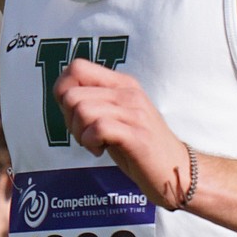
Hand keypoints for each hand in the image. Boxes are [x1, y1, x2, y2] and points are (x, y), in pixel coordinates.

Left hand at [54, 59, 191, 207]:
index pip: (77, 67)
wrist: (175, 169)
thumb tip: (62, 94)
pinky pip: (99, 128)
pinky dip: (91, 143)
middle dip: (69, 120)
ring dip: (79, 133)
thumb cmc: (139, 145)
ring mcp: (134, 113)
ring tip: (94, 143)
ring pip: (83, 110)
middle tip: (84, 135)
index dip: (63, 91)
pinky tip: (100, 150)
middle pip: (72, 94)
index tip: (74, 114)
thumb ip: (94, 101)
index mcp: (122, 83)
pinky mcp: (137, 136)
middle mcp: (128, 93)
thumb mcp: (116, 115)